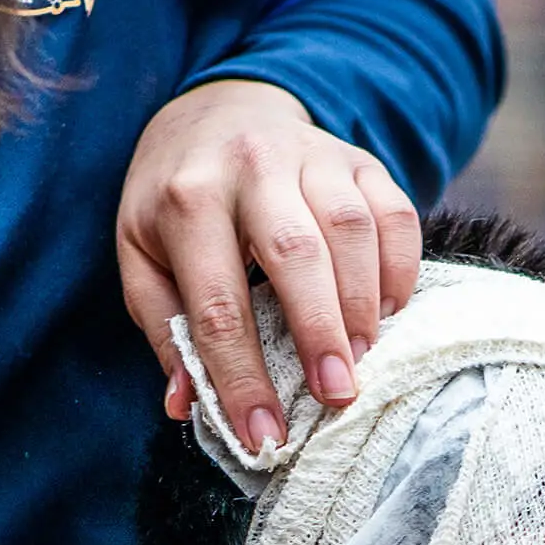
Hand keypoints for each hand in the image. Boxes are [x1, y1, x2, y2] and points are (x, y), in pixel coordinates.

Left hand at [117, 79, 421, 450]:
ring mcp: (312, 155)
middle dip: (319, 334)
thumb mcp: (144, 257)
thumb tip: (187, 405)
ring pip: (352, 229)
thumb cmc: (177, 200)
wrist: (220, 110)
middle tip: (336, 398)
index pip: (217, 303)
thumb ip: (166, 329)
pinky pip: (396, 213)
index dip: (241, 377)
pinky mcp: (360, 159)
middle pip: (295, 255)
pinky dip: (399, 270)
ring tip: (362, 359)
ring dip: (362, 305)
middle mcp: (251, 165)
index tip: (264, 434)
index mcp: (187, 198)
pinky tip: (386, 312)